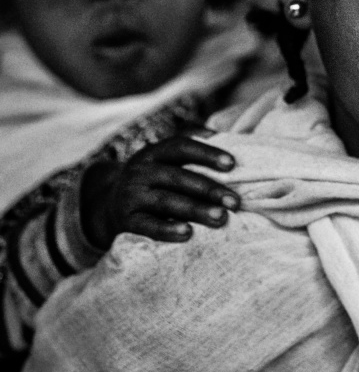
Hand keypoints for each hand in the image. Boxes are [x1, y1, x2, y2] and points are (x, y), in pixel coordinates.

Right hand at [80, 134, 239, 249]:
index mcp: (155, 153)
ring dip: (196, 209)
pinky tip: (188, 233)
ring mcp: (131, 196)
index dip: (206, 153)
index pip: (181, 147)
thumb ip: (194, 150)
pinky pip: (147, 226)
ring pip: (166, 201)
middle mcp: (141, 171)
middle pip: (178, 177)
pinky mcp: (126, 221)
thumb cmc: (155, 181)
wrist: (109, 206)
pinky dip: (167, 230)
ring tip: (221, 217)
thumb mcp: (166, 161)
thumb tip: (232, 137)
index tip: (232, 164)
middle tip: (236, 202)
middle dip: (209, 189)